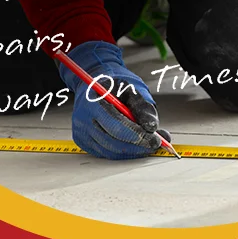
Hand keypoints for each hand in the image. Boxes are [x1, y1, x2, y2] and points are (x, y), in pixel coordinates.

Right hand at [60, 41, 169, 158]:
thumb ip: (143, 107)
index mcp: (93, 103)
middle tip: (155, 144)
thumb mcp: (131, 89)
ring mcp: (81, 133)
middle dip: (138, 147)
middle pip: (113, 143)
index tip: (155, 140)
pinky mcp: (83, 142)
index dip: (138, 136)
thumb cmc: (113, 87)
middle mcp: (83, 120)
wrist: (94, 85)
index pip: (116, 127)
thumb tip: (152, 127)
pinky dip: (123, 153)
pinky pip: (106, 154)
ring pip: (111, 152)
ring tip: (148, 144)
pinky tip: (134, 146)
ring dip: (132, 152)